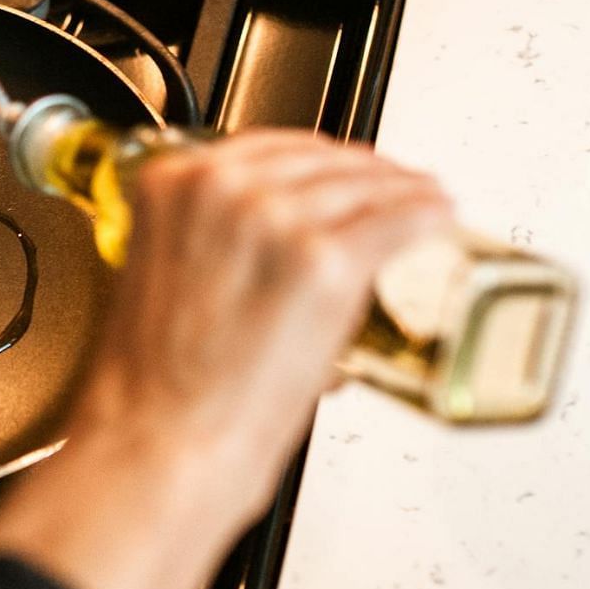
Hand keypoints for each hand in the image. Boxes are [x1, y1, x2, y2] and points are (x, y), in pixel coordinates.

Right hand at [0, 131, 452, 588]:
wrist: (157, 443)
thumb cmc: (150, 389)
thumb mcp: (155, 278)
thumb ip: (200, 241)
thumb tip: (256, 250)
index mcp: (172, 184)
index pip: (265, 145)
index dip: (314, 158)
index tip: (336, 169)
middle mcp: (225, 189)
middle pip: (321, 157)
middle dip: (361, 172)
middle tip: (389, 188)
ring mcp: (280, 222)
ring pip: (366, 183)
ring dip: (403, 189)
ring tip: (424, 203)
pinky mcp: (329, 263)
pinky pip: (401, 220)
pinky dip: (428, 216)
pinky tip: (439, 219)